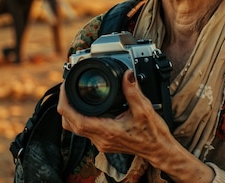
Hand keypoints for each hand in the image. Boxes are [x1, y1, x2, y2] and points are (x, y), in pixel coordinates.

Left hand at [57, 70, 216, 181]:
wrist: (159, 150)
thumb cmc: (153, 134)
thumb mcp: (144, 109)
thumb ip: (133, 91)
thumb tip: (127, 74)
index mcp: (106, 131)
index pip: (74, 118)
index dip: (65, 101)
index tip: (66, 86)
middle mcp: (100, 139)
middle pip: (69, 123)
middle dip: (65, 105)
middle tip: (67, 88)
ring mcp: (100, 142)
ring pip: (74, 128)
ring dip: (70, 112)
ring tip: (73, 94)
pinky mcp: (103, 141)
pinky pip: (84, 129)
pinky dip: (80, 117)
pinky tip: (85, 106)